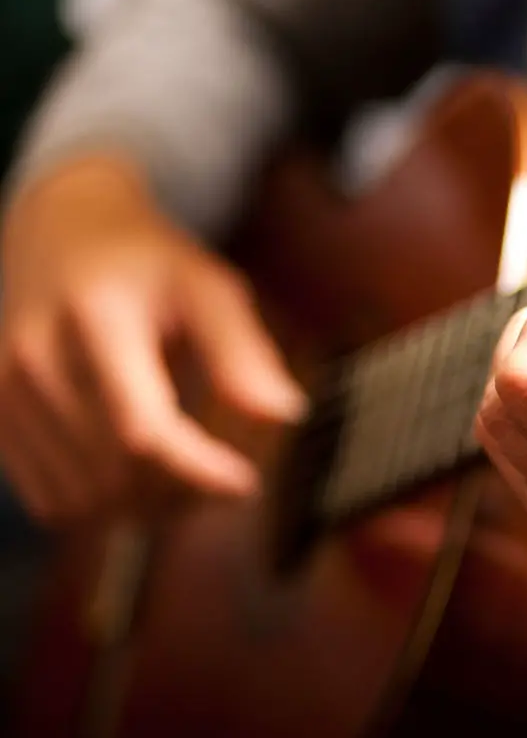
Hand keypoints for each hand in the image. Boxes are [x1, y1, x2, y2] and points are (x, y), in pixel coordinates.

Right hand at [0, 154, 305, 523]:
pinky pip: (53, 502)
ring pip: (83, 500)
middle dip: (182, 490)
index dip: (198, 468)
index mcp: (96, 319)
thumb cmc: (150, 262)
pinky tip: (142, 475)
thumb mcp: (208, 287)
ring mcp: (6, 393)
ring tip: (189, 472)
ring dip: (144, 506)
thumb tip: (287, 415)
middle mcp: (36, 359)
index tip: (247, 482)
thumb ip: (242, 351)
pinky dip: (104, 507)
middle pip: (115, 474)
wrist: (60, 231)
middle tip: (227, 474)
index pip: (142, 428)